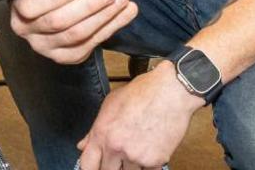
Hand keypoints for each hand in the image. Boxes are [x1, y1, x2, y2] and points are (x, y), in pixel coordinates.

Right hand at [9, 0, 136, 65]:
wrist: (52, 4)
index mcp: (19, 9)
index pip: (32, 7)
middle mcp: (28, 32)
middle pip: (60, 22)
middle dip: (89, 6)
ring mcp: (47, 48)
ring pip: (78, 35)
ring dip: (106, 16)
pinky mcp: (67, 56)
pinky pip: (91, 44)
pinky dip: (112, 26)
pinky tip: (128, 12)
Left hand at [77, 65, 202, 169]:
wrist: (171, 91)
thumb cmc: (142, 92)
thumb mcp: (110, 105)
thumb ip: (94, 130)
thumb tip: (83, 145)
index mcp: (102, 133)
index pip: (87, 165)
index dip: (90, 169)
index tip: (96, 167)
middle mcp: (116, 147)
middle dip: (113, 166)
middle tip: (120, 157)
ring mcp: (136, 156)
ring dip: (132, 166)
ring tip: (138, 148)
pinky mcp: (155, 161)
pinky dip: (148, 165)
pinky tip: (150, 149)